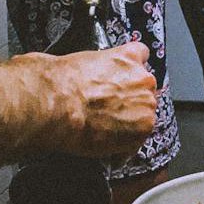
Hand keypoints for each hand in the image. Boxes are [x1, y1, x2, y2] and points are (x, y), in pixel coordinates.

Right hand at [23, 42, 156, 159]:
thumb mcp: (84, 61)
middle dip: (131, 100)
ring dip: (130, 124)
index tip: (124, 80)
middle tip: (109, 111)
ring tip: (105, 130)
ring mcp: (146, 103)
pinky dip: (124, 147)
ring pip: (144, 115)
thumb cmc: (62, 82)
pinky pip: (137, 141)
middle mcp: (143, 78)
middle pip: (145, 90)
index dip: (130, 72)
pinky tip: (106, 146)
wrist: (57, 104)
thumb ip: (102, 69)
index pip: (141, 57)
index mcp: (129, 56)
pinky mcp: (143, 128)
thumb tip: (96, 80)